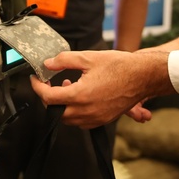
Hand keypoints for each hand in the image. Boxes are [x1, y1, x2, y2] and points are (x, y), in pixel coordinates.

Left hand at [29, 50, 173, 127]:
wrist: (143, 77)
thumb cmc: (120, 66)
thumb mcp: (88, 58)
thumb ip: (64, 61)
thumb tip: (48, 64)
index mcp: (80, 96)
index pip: (48, 97)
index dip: (37, 87)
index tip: (35, 79)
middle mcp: (86, 111)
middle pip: (55, 111)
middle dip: (49, 97)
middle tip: (50, 82)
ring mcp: (95, 118)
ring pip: (68, 119)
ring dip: (62, 105)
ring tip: (68, 86)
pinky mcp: (103, 120)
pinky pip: (81, 121)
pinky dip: (74, 111)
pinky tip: (80, 96)